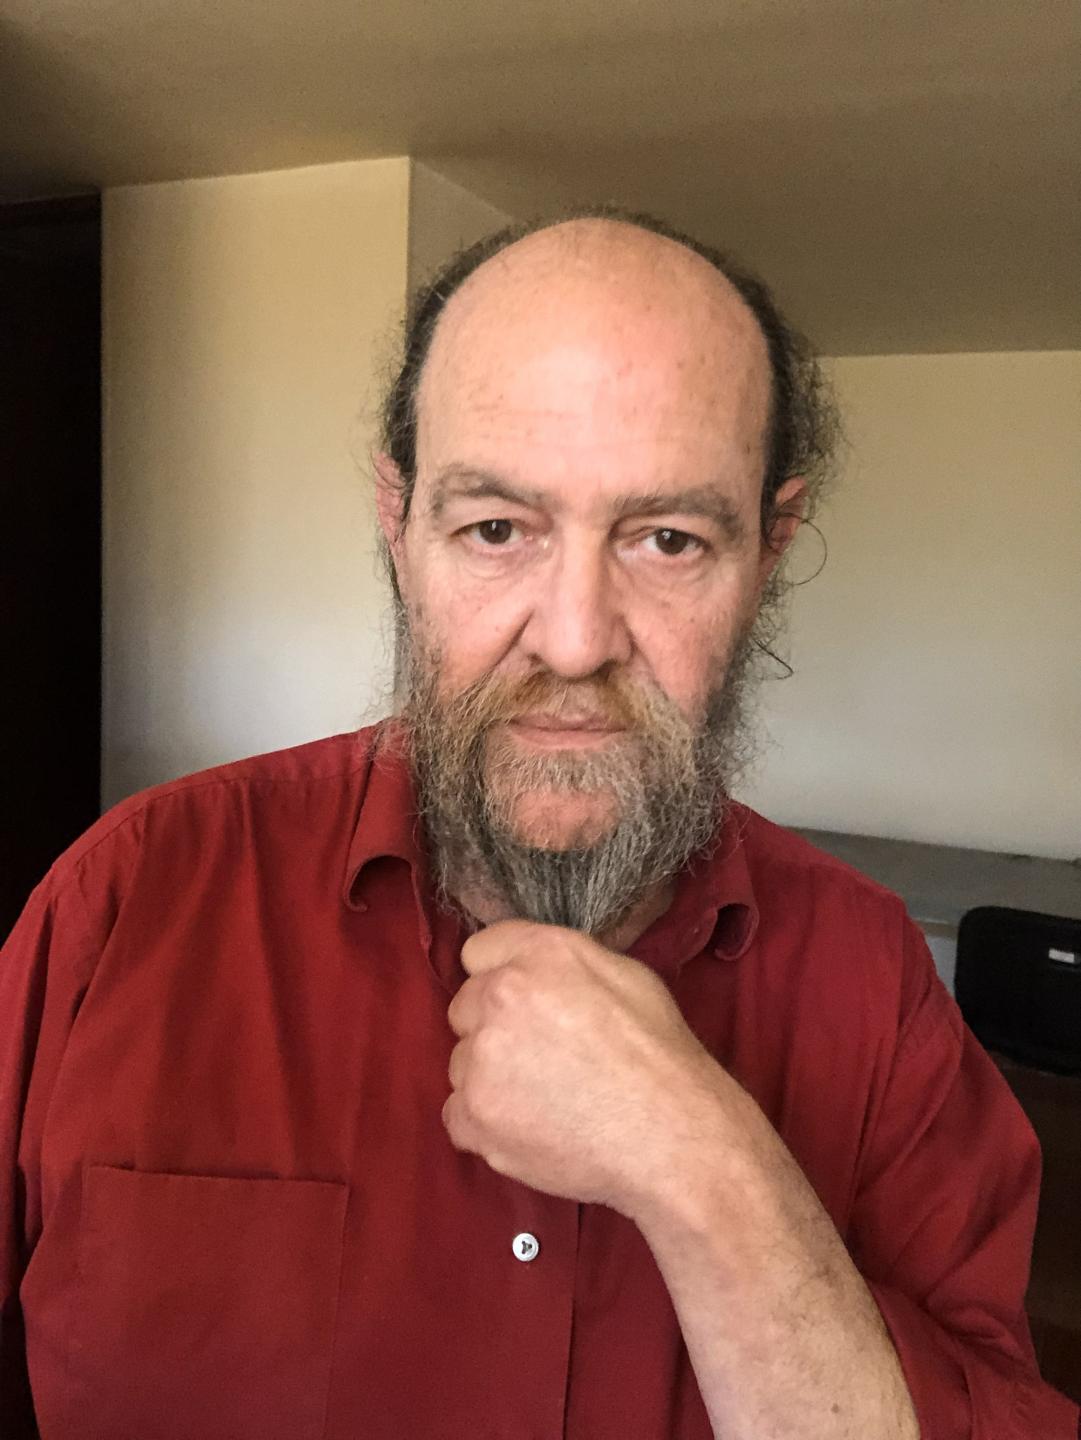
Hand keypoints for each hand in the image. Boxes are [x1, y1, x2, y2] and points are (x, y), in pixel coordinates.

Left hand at [443, 918, 725, 1216]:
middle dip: (494, 1026)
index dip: (502, 977)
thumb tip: (533, 967)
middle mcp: (501, 997)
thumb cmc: (657, 1056)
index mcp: (540, 955)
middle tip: (541, 1055)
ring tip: (545, 1097)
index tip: (523, 1002)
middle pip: (465, 1007)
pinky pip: (458, 1115)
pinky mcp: (475, 1117)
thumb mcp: (625, 975)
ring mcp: (482, 1061)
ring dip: (490, 1077)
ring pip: (462, 1062)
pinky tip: (530, 1126)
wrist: (669, 1137)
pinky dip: (486, 1123)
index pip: (479, 951)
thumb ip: (562, 961)